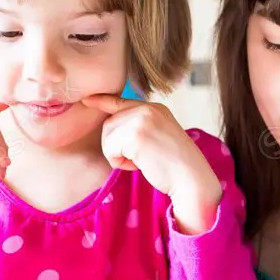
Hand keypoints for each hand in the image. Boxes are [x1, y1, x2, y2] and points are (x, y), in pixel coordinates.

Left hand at [80, 94, 222, 234]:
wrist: (191, 179)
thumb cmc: (175, 166)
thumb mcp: (159, 136)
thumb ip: (140, 127)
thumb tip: (112, 125)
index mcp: (155, 108)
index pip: (121, 101)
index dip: (102, 101)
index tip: (88, 100)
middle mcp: (148, 108)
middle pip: (109, 123)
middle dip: (116, 146)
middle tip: (139, 159)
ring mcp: (142, 119)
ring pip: (107, 136)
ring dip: (117, 155)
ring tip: (141, 161)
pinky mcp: (135, 134)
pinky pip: (110, 148)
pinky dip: (120, 162)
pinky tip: (139, 165)